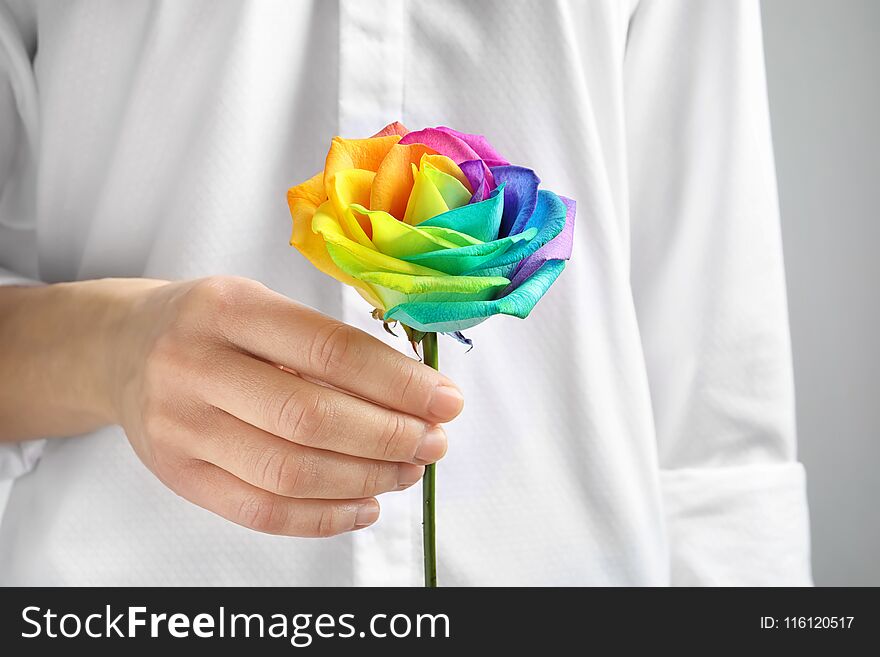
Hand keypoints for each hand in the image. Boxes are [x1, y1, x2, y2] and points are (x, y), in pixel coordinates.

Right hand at [110, 276, 463, 536]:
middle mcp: (196, 366)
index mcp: (228, 308)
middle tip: (433, 442)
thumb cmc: (210, 324)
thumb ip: (327, 342)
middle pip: (312, 418)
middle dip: (390, 437)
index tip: (446, 400)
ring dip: (366, 479)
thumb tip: (415, 393)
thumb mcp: (261, 304)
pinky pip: (261, 512)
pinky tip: (365, 505)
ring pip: (290, 472)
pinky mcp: (178, 476)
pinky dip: (325, 517)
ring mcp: (181, 427)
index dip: (399, 382)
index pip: (330, 351)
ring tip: (407, 470)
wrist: (122, 349)